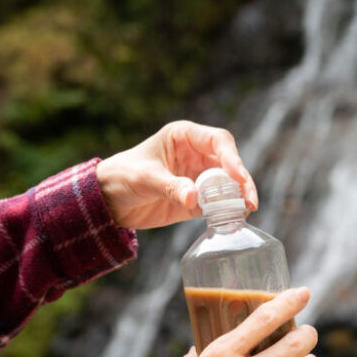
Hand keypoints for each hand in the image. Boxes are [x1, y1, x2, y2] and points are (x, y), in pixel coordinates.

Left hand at [96, 121, 257, 228]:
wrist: (107, 201)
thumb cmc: (121, 176)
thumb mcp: (144, 178)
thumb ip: (170, 186)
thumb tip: (195, 198)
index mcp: (184, 137)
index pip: (218, 141)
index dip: (232, 157)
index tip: (238, 176)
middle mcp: (196, 155)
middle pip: (229, 164)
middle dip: (242, 181)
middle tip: (250, 200)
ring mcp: (198, 178)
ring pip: (227, 185)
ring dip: (238, 197)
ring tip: (246, 210)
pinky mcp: (196, 200)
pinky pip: (217, 204)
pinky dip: (227, 211)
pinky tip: (235, 219)